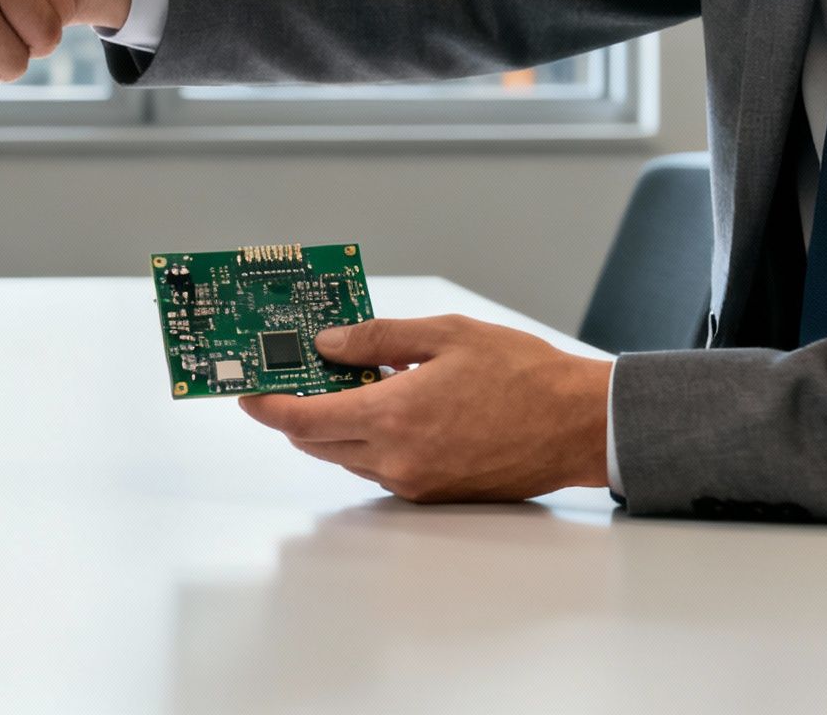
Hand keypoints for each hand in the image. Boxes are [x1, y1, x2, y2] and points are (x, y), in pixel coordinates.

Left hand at [239, 316, 612, 502]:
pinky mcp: (434, 492)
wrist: (581, 425)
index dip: (266, 407)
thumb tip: (327, 343)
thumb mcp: (446, 334)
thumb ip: (377, 338)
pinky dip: (369, 439)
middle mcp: (397, 457)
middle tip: (292, 377)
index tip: (246, 393)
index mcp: (394, 415)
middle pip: (317, 442)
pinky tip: (389, 404)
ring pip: (347, 456)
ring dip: (335, 426)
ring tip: (349, 381)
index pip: (303, 420)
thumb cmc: (524, 374)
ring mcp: (414, 481)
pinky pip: (380, 467)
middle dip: (296, 412)